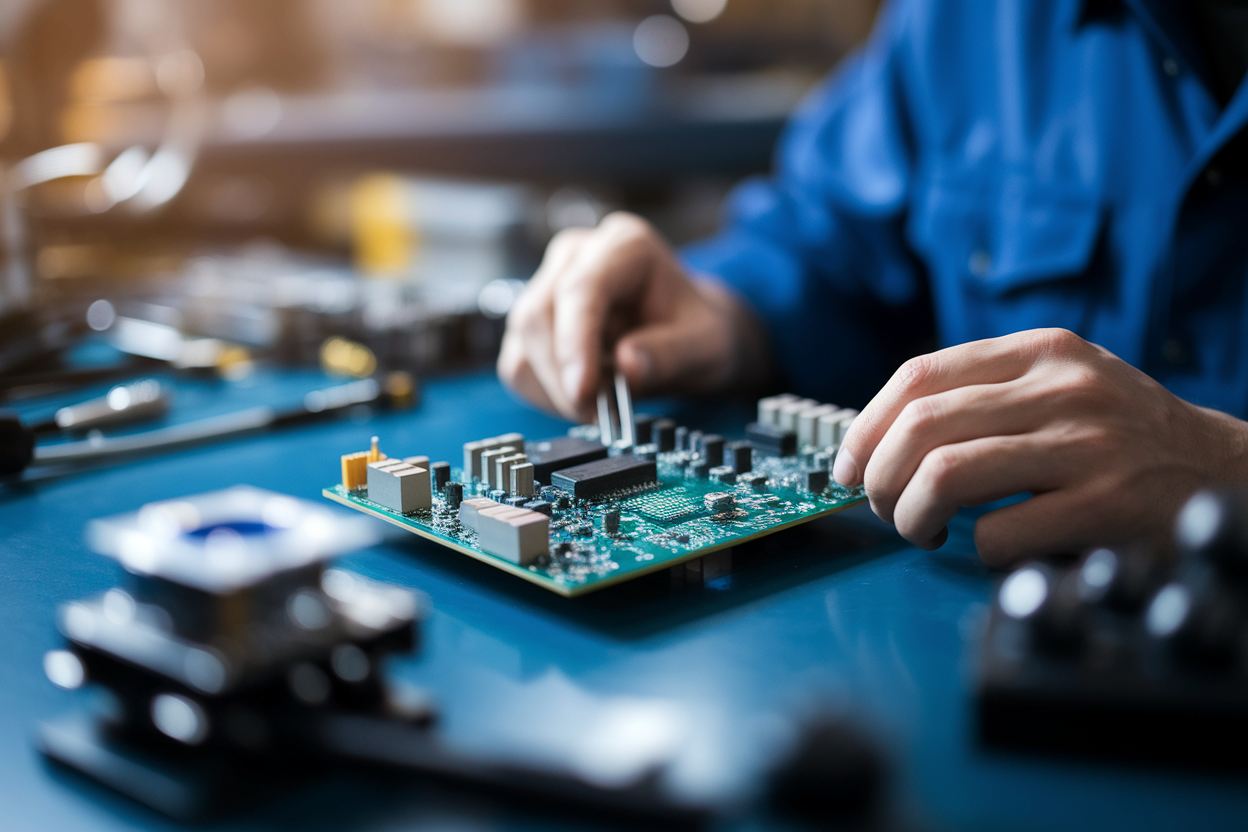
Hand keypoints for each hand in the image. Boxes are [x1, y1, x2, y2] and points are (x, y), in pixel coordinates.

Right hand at [498, 212, 768, 421]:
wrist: (685, 333)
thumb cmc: (694, 330)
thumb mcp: (707, 344)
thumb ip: (671, 354)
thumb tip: (627, 368)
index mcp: (624, 246)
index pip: (581, 289)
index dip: (575, 343)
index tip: (581, 392)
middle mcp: (577, 256)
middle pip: (539, 315)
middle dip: (562, 377)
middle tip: (598, 416)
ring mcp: (547, 284)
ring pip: (523, 342)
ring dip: (553, 389)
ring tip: (599, 407)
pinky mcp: (532, 321)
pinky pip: (519, 364)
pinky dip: (545, 394)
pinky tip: (581, 398)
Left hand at [832, 328, 1247, 565]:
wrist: (1223, 472)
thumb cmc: (1120, 435)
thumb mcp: (1059, 384)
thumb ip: (981, 394)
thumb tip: (874, 437)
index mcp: (1041, 351)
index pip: (918, 375)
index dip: (864, 427)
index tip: (847, 466)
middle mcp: (1063, 387)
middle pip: (919, 428)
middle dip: (878, 480)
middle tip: (885, 507)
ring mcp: (1086, 444)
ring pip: (943, 476)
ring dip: (910, 517)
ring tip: (923, 530)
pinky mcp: (1105, 505)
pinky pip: (997, 534)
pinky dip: (977, 551)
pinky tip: (993, 548)